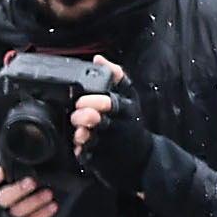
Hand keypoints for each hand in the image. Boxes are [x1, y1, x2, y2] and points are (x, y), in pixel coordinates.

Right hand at [0, 162, 62, 216]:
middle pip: (3, 198)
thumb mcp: (11, 185)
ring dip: (33, 202)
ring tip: (48, 193)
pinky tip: (52, 206)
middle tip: (31, 181)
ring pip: (17, 211)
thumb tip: (43, 153)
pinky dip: (42, 215)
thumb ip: (20, 172)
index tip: (1, 170)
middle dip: (17, 190)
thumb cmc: (14, 200)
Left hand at [70, 59, 153, 191]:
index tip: (83, 99)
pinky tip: (78, 147)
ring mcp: (108, 142)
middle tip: (78, 111)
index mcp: (124, 107)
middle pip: (101, 117)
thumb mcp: (128, 97)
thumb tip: (98, 59)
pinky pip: (87, 155)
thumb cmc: (128, 122)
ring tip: (79, 131)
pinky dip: (81, 151)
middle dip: (88, 113)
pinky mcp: (98, 158)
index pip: (113, 99)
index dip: (97, 99)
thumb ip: (115, 77)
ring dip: (83, 133)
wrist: (138, 157)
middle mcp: (117, 123)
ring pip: (93, 136)